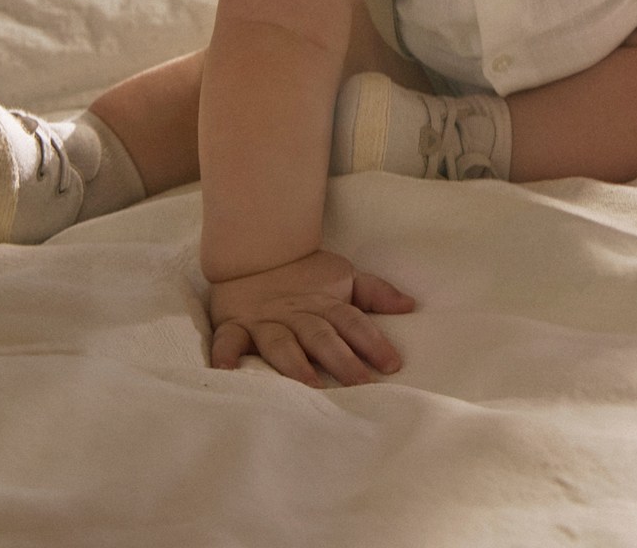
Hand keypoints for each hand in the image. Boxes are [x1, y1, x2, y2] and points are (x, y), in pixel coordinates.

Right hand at [208, 249, 415, 385]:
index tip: (392, 364)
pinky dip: (226, 356)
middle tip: (361, 385)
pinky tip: (228, 373)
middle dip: (341, 359)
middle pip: (321, 335)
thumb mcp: (342, 278)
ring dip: (294, 364)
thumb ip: (374, 292)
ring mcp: (264, 320)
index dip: (372, 341)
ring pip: (281, 342)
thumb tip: (410, 305)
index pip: (352, 321)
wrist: (255, 250)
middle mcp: (296, 313)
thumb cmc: (304, 275)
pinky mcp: (235, 325)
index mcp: (323, 304)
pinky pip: (228, 341)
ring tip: (309, 386)